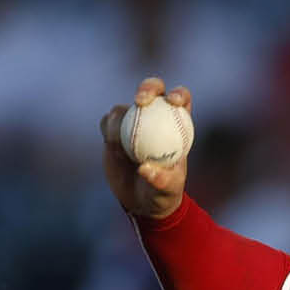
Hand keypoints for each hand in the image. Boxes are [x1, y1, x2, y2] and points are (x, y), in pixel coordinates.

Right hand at [99, 77, 189, 219]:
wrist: (140, 201)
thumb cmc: (162, 194)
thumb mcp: (167, 191)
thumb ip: (161, 180)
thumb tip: (145, 168)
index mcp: (177, 124)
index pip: (181, 100)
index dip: (179, 94)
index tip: (173, 101)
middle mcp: (154, 117)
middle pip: (152, 90)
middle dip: (148, 88)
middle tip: (140, 101)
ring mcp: (132, 121)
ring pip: (124, 107)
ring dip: (120, 119)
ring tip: (120, 145)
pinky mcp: (113, 130)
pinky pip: (107, 122)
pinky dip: (108, 130)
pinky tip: (112, 145)